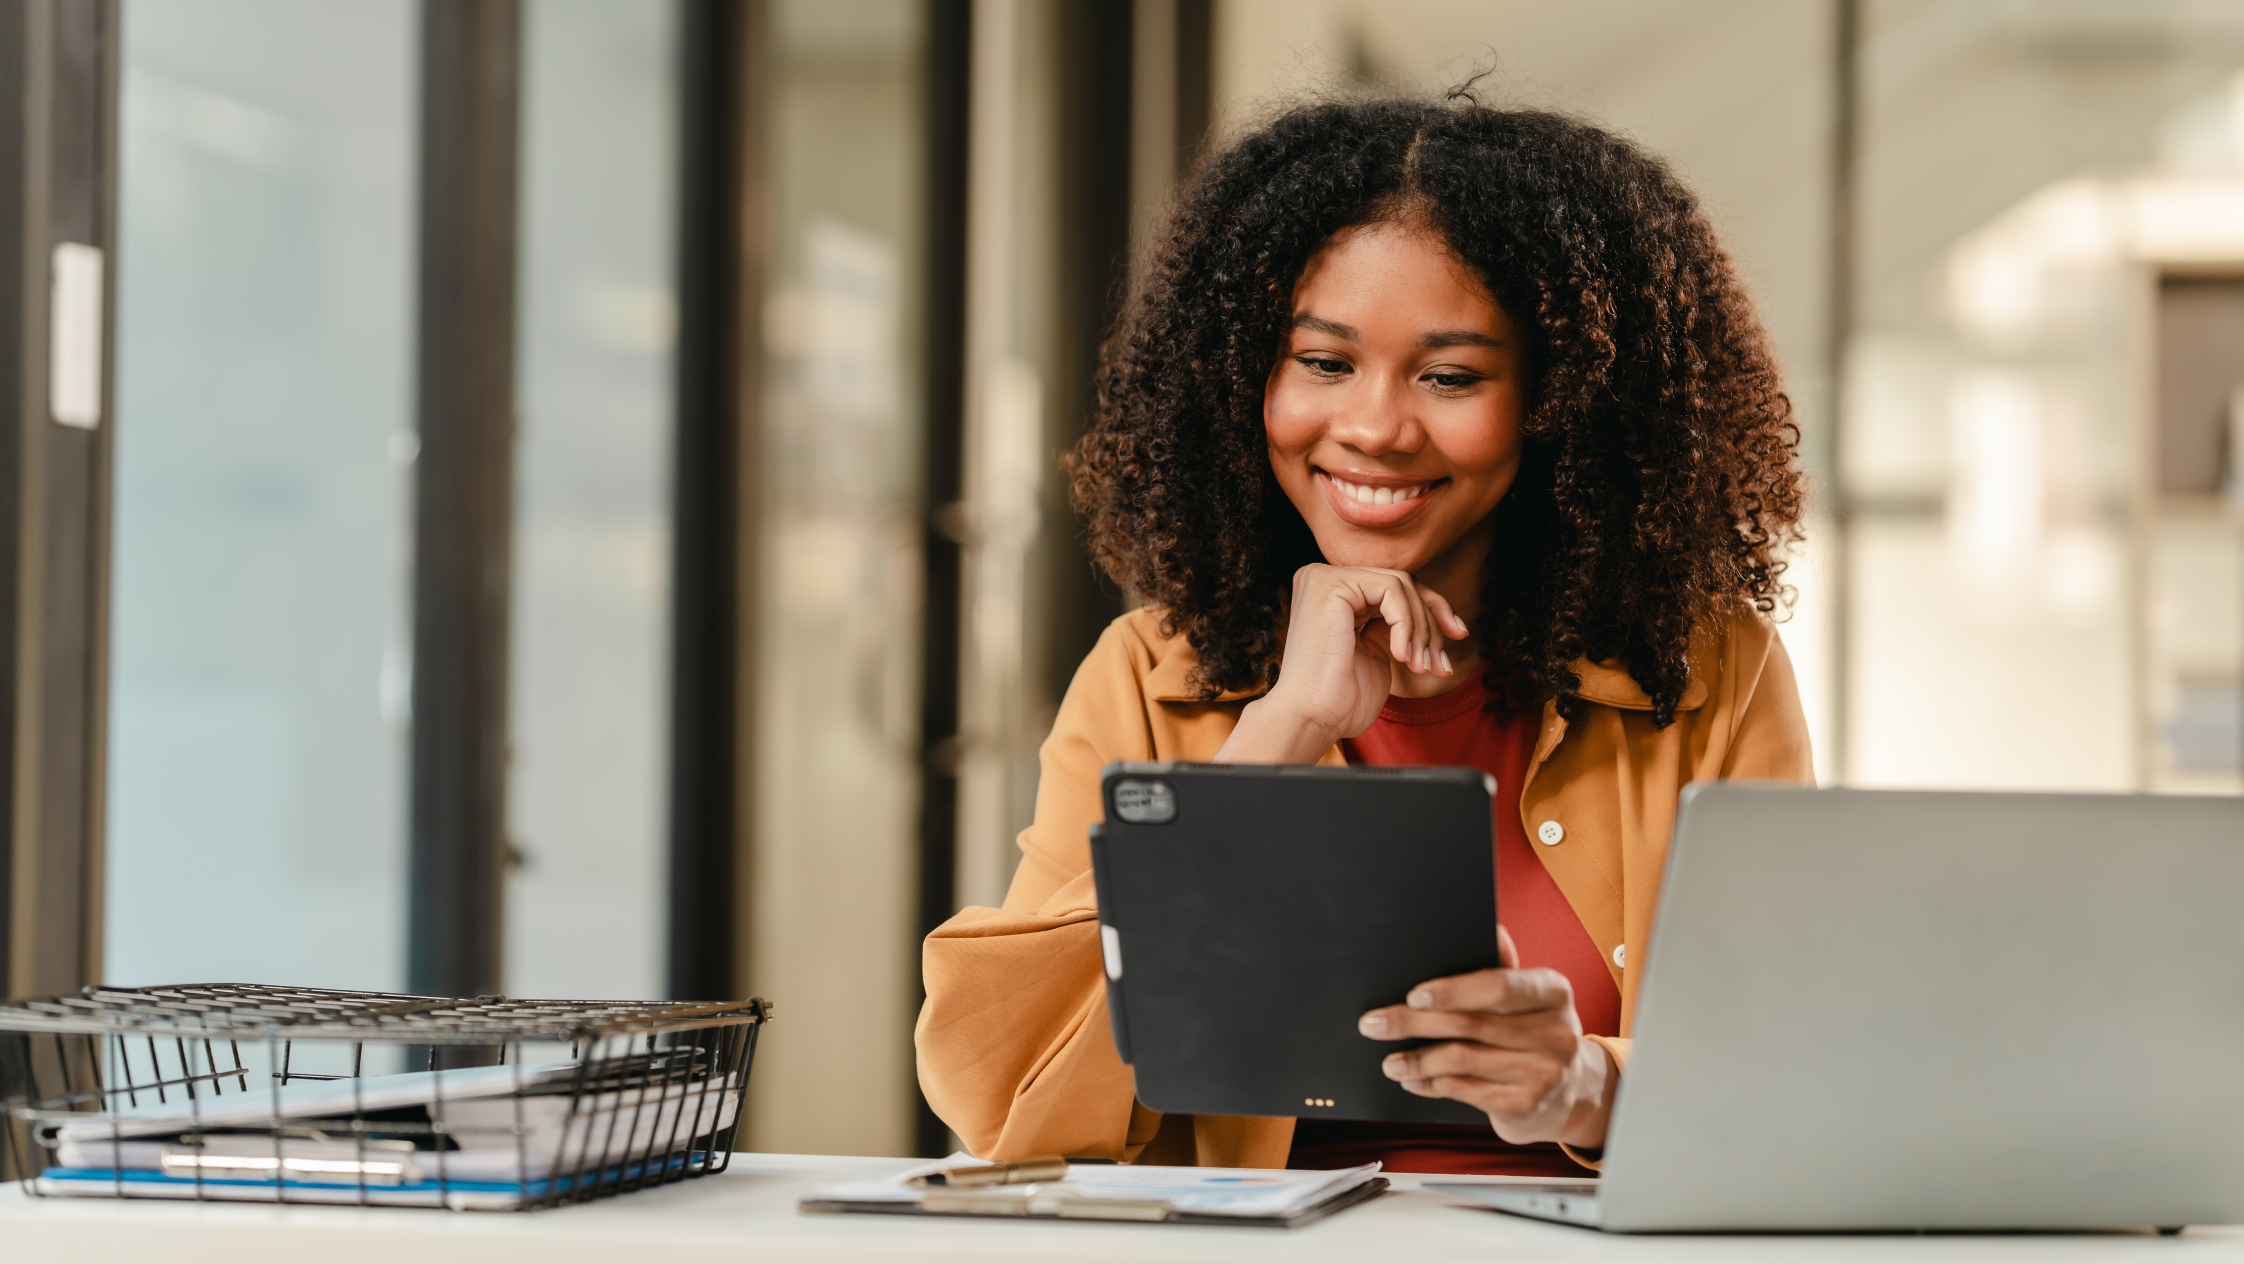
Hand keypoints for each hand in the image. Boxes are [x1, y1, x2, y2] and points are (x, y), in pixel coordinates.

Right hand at [1213, 563, 1468, 764]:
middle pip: (1401, 582)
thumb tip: (1441, 613)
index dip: (1432, 610)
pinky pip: (1391, 589)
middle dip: (1433, 620)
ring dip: (1420, 629)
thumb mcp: (1378, 650)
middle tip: (1440, 661)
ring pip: (1401, 584)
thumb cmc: (1341, 699)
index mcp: (1334, 595)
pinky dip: (1406, 623)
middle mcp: (1324, 579)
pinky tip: (1399, 655)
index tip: (1457, 636)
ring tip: (1418, 666)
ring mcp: (1324, 578)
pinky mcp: (1330, 584)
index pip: (1394, 588)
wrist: (1313, 720)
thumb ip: (1396, 624)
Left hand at [1355, 926, 1616, 1149]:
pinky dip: (1433, 1085)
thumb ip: (1504, 966)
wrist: (1573, 1092)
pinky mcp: (1526, 1106)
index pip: (1498, 987)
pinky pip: (1466, 1091)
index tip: (1413, 995)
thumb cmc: (1536, 1031)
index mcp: (1554, 992)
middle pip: (1470, 1024)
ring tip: (1390, 1061)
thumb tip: (1492, 928)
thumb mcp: (1530, 997)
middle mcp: (1556, 1032)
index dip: (1452, 991)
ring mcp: (1544, 1074)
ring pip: (1461, 1061)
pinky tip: (1415, 1080)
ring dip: (1417, 1060)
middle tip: (1374, 1024)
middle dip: (1413, 1023)